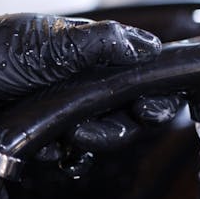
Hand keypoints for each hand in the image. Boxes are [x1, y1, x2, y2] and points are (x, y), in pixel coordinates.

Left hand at [0, 14, 181, 156]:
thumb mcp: (49, 41)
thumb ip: (102, 43)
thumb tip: (149, 45)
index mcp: (86, 52)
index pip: (136, 70)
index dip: (154, 88)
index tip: (158, 101)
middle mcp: (77, 82)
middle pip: (127, 109)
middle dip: (129, 118)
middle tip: (130, 118)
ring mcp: (59, 112)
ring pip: (103, 135)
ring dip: (98, 136)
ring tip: (75, 132)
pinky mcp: (41, 140)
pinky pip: (72, 157)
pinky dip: (68, 157)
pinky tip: (56, 150)